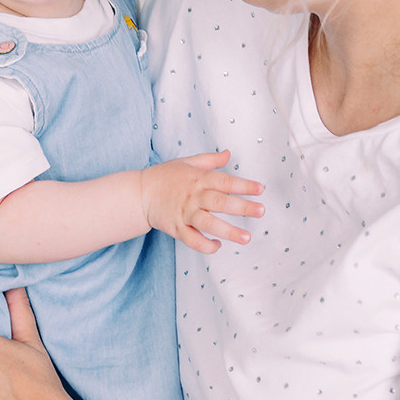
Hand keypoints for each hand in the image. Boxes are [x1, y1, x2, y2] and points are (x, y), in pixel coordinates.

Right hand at [141, 150, 263, 252]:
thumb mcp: (187, 162)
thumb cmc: (164, 177)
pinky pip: (192, 240)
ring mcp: (184, 213)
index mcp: (198, 179)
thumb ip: (209, 160)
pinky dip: (205, 245)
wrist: (139, 193)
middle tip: (260, 211)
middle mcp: (193, 197)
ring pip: (208, 223)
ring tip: (246, 238)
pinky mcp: (176, 228)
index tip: (260, 189)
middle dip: (242, 208)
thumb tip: (228, 154)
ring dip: (228, 231)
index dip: (243, 185)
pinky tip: (218, 246)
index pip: (225, 181)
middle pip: (220, 202)